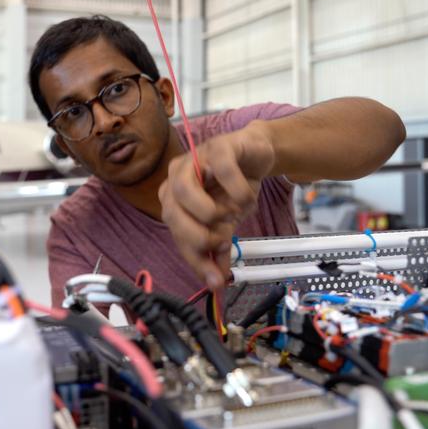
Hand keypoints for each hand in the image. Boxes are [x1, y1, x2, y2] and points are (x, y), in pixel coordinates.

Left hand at [159, 123, 276, 287]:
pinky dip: (237, 191)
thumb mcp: (226, 223)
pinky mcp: (218, 146)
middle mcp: (176, 178)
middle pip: (171, 213)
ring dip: (211, 213)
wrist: (256, 155)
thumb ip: (218, 248)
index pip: (176, 234)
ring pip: (185, 190)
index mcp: (173, 199)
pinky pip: (222, 171)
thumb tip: (217, 281)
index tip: (215, 280)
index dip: (195, 259)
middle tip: (222, 242)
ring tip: (232, 216)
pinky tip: (247, 198)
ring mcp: (194, 159)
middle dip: (198, 236)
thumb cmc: (234, 188)